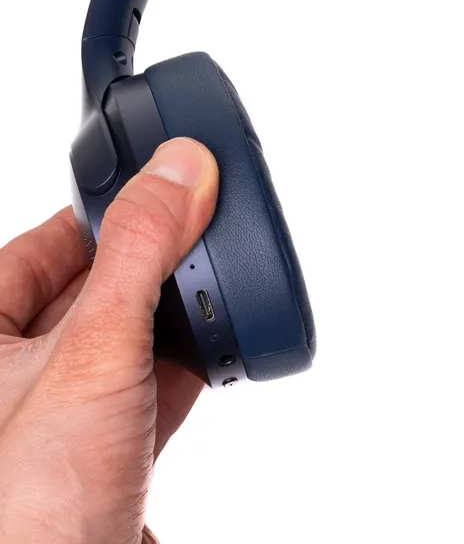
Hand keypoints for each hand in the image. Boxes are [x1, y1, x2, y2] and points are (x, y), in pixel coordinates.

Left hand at [0, 138, 217, 542]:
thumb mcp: (91, 354)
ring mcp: (61, 418)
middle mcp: (12, 374)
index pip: (48, 242)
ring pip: (131, 336)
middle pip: (98, 286)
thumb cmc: (25, 515)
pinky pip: (155, 385)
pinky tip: (226, 346)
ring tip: (224, 288)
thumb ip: (139, 254)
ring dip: (181, 314)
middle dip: (159, 262)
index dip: (113, 209)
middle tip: (213, 232)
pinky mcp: (105, 456)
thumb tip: (177, 169)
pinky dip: (195, 362)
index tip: (173, 182)